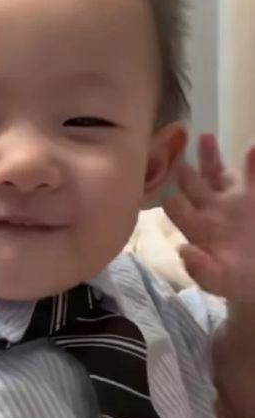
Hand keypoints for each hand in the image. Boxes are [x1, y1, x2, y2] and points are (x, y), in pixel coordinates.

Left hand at [163, 132, 254, 302]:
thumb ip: (201, 269)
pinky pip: (253, 175)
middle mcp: (211, 209)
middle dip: (185, 171)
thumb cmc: (239, 280)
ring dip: (211, 156)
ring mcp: (233, 199)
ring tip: (205, 136)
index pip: (179, 211)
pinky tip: (253, 150)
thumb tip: (182, 250)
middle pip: (192, 185)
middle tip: (177, 156)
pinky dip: (253, 163)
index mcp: (197, 228)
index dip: (174, 204)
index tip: (171, 196)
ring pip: (218, 172)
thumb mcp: (219, 280)